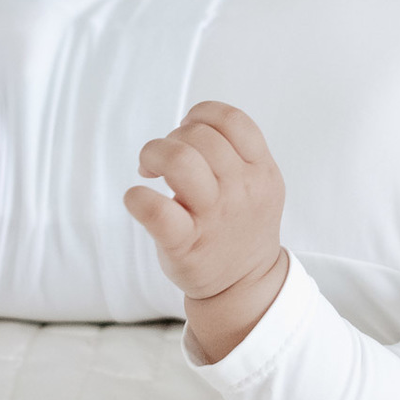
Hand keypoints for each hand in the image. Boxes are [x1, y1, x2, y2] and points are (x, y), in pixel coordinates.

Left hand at [124, 101, 287, 361]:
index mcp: (261, 171)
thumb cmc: (243, 224)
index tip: (187, 128)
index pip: (233, 121)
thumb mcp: (261, 184)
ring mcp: (214, 218)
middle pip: (201, 137)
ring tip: (149, 169)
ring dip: (153, 154)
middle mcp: (241, 191)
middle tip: (164, 158)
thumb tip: (191, 123)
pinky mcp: (185, 245)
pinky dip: (138, 198)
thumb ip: (239, 150)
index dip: (201, 114)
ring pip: (179, 161)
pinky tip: (138, 198)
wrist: (246, 284)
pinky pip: (156, 211)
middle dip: (172, 138)